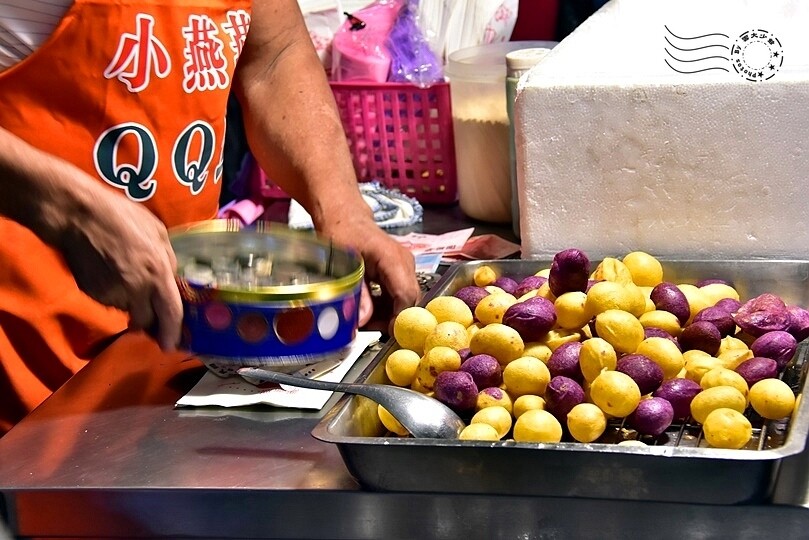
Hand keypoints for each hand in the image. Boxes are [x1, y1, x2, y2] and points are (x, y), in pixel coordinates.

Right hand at [56, 188, 182, 350]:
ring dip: (131, 302)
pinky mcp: (93, 294)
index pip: (171, 314)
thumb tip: (171, 277)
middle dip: (150, 319)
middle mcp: (137, 290)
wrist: (78, 216)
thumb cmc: (122, 217)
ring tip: (126, 275)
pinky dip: (114, 293)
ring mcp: (112, 294)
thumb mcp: (158, 232)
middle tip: (149, 309)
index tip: (171, 345)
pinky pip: (110, 300)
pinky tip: (110, 272)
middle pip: (147, 320)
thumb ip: (168, 259)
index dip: (172, 333)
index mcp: (158, 274)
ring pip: (127, 309)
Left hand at [328, 219, 418, 331]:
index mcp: (393, 258)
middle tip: (368, 328)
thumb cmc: (342, 232)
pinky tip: (368, 309)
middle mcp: (405, 262)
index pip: (406, 295)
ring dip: (388, 315)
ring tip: (363, 319)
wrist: (345, 218)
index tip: (387, 334)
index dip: (399, 318)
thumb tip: (364, 321)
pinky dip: (386, 307)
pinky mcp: (400, 272)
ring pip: (406, 301)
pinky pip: (399, 296)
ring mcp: (405, 267)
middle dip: (392, 319)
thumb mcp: (344, 265)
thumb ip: (357, 294)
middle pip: (410, 301)